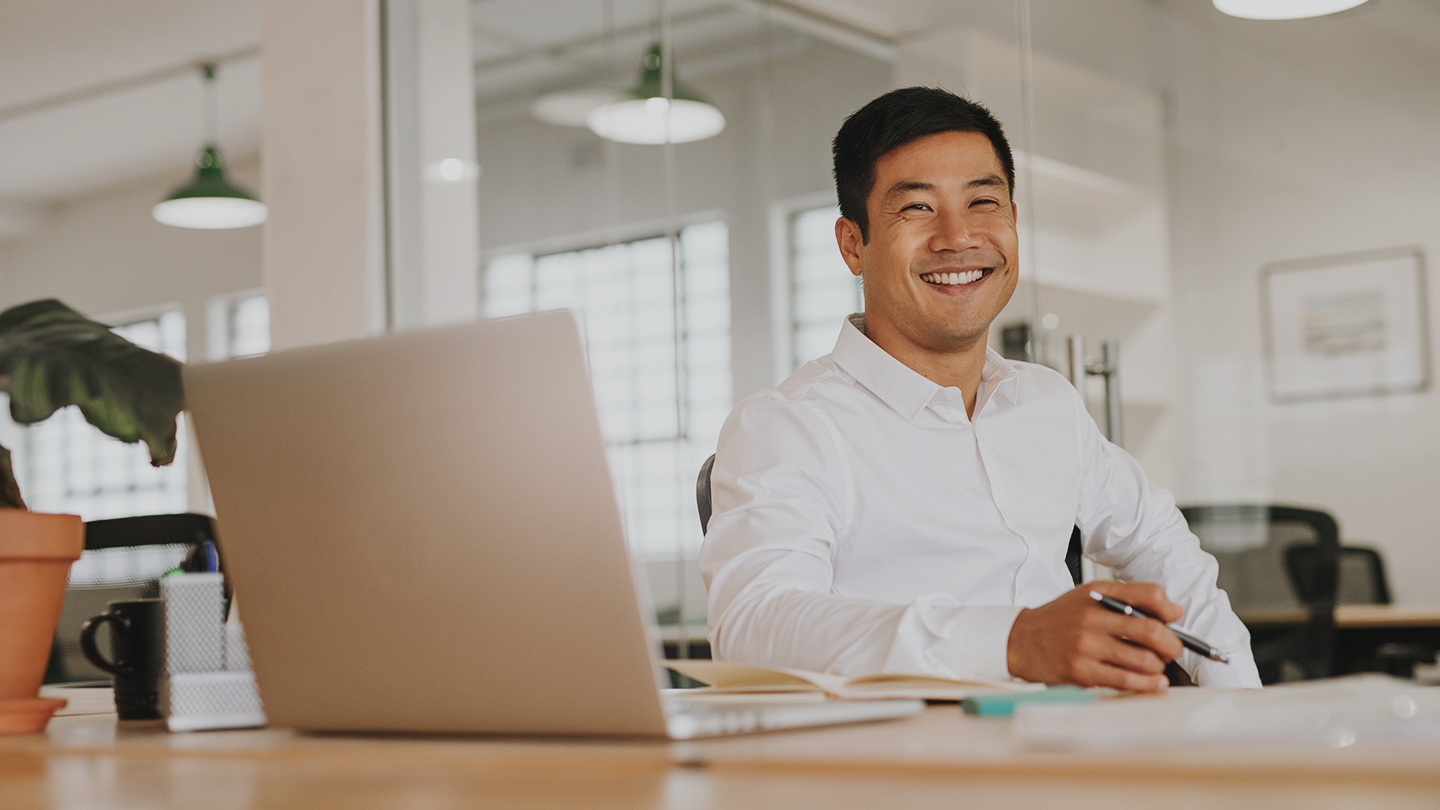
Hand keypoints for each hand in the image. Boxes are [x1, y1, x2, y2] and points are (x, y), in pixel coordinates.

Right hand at [1006, 581, 1183, 692]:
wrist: (1019, 640)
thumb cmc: (1059, 620)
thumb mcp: (1087, 597)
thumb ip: (1128, 599)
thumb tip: (1173, 612)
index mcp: (1097, 594)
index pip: (1149, 594)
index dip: (1169, 609)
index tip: (1173, 619)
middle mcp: (1092, 617)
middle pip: (1153, 631)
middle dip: (1172, 645)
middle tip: (1170, 649)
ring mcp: (1087, 646)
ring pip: (1144, 661)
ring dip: (1159, 667)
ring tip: (1153, 666)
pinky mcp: (1082, 671)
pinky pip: (1127, 681)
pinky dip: (1148, 685)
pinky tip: (1152, 683)